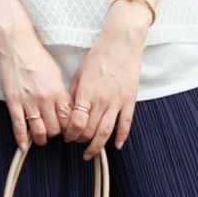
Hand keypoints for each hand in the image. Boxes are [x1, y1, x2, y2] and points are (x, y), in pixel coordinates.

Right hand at [0, 34, 73, 148]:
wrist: (16, 44)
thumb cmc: (36, 55)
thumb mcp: (56, 73)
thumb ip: (61, 93)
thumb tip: (67, 109)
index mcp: (58, 91)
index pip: (69, 119)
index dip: (70, 128)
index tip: (69, 130)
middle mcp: (45, 98)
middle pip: (55, 128)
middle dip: (56, 134)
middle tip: (55, 133)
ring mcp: (28, 101)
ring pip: (39, 131)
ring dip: (42, 138)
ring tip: (42, 138)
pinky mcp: (13, 102)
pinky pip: (18, 126)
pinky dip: (22, 139)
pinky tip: (24, 146)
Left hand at [63, 14, 144, 158]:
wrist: (121, 43)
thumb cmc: (99, 55)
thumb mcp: (80, 73)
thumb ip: (74, 94)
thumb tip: (68, 112)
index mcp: (86, 92)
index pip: (76, 122)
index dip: (70, 133)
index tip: (67, 136)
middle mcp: (101, 100)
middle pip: (89, 131)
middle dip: (80, 141)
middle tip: (76, 143)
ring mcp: (117, 102)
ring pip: (106, 132)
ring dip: (97, 146)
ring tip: (90, 153)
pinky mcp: (130, 101)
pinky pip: (126, 124)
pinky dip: (121, 137)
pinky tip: (116, 145)